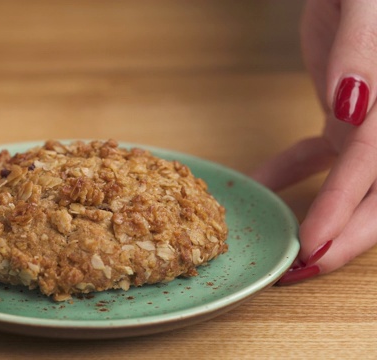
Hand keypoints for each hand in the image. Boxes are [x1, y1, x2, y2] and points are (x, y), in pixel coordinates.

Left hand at [252, 0, 376, 283]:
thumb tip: (352, 105)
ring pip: (352, 185)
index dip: (344, 208)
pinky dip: (290, 175)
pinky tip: (260, 186)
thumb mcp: (368, 4)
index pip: (374, 164)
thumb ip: (365, 50)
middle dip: (342, 237)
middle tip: (301, 272)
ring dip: (320, 218)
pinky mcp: (349, 118)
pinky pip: (322, 157)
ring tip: (285, 248)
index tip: (311, 245)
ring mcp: (371, 122)